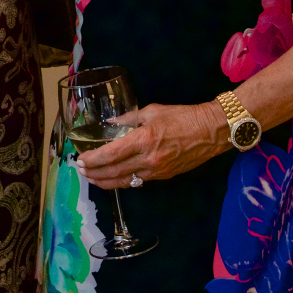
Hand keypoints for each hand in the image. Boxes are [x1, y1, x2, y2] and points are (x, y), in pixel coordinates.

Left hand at [76, 102, 227, 188]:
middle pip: (114, 172)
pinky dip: (122, 181)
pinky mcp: (164, 176)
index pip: (112, 154)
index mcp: (144, 140)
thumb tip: (111, 124)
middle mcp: (149, 159)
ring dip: (105, 181)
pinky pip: (138, 182)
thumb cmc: (183, 116)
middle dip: (94, 173)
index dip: (93, 159)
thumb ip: (129, 119)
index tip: (81, 159)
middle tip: (80, 170)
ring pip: (124, 181)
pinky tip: (113, 178)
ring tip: (91, 178)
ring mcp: (157, 171)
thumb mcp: (153, 111)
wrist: (212, 131)